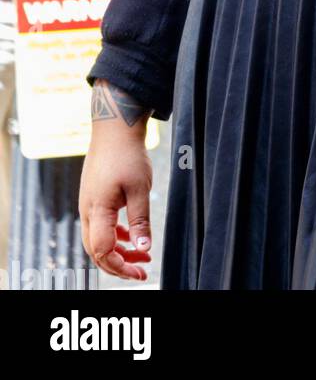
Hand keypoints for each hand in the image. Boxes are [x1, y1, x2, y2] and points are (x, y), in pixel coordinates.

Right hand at [79, 82, 153, 280]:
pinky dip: (116, 236)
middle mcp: (87, 211)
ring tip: (142, 255)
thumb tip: (144, 249)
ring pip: (98, 239)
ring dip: (119, 250)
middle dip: (119, 264)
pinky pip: (100, 225)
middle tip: (142, 269)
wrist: (114, 127)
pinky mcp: (94, 197)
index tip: (140, 271)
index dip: (120, 267)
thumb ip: (140, 220)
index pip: (103, 252)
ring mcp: (89, 204)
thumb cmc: (127, 154)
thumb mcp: (140, 188)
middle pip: (97, 251)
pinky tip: (132, 236)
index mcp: (97, 211)